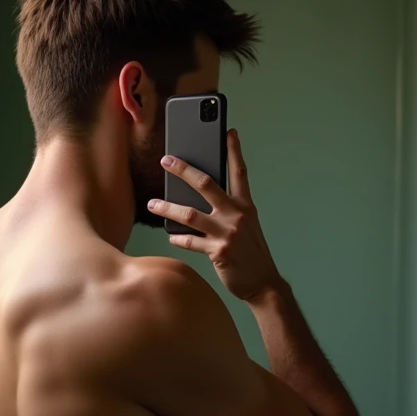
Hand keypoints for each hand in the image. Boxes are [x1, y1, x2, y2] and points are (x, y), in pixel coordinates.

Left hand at [147, 130, 282, 302]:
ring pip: (190, 214)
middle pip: (206, 185)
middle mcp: (237, 215)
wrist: (263, 283)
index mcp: (246, 206)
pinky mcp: (218, 251)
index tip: (229, 132)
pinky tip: (170, 236)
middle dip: (183, 170)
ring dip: (167, 208)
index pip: (239, 172)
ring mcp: (227, 233)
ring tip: (152, 203)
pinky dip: (178, 238)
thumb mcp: (247, 226)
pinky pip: (190, 242)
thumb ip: (229, 211)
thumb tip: (201, 199)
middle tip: (166, 160)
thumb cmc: (252, 254)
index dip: (234, 150)